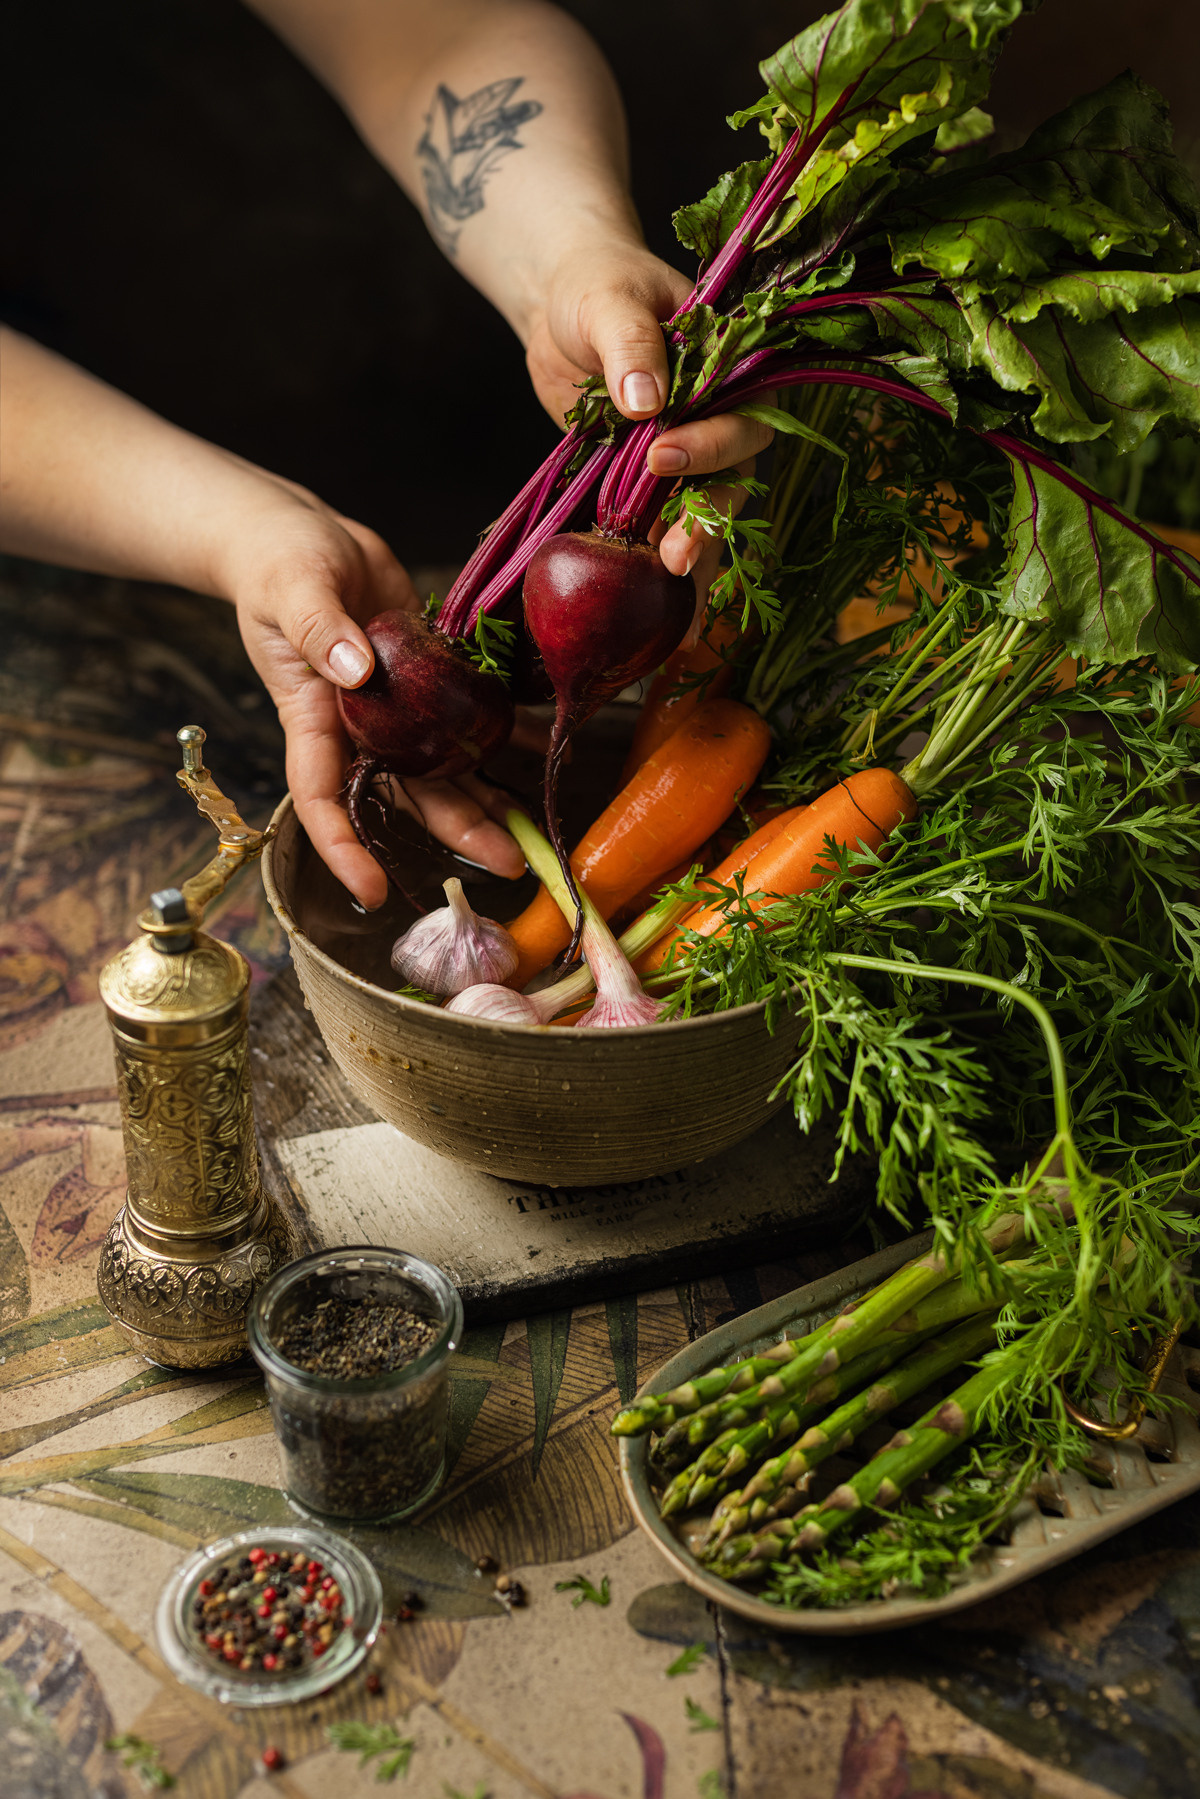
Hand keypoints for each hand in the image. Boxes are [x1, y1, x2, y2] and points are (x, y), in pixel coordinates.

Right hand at [223, 481, 526, 909]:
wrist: (301, 537)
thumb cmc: (276, 564)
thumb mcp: (290, 589)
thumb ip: (319, 629)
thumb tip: (356, 670)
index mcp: (313, 717)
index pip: (323, 799)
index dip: (345, 848)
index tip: (373, 891)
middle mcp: (358, 725)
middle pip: (405, 796)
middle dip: (455, 831)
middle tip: (507, 864)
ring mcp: (394, 706)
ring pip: (443, 767)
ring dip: (488, 799)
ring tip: (533, 829)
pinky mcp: (424, 677)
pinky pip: (466, 715)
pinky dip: (503, 732)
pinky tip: (539, 746)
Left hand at [522, 237, 773, 589]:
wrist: (559, 304)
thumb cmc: (594, 284)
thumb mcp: (608, 300)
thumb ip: (631, 342)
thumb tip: (646, 401)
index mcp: (727, 365)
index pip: (740, 415)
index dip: (710, 444)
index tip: (660, 456)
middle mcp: (717, 412)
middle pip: (731, 476)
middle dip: (708, 519)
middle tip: (676, 556)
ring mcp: (685, 447)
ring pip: (702, 508)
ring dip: (691, 553)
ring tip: (676, 603)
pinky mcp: (649, 475)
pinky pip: (660, 519)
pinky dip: (655, 555)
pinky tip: (653, 600)